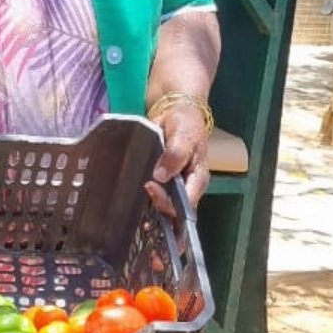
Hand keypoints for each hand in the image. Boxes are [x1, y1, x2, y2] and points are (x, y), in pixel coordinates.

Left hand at [144, 102, 210, 216]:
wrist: (176, 114)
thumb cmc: (185, 124)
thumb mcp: (183, 136)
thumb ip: (175, 155)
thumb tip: (161, 176)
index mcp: (197, 179)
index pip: (186, 202)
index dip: (169, 202)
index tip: (150, 186)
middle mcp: (187, 188)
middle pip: (176, 211)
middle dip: (160, 212)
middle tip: (144, 199)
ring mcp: (175, 188)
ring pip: (166, 210)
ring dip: (154, 217)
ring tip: (138, 217)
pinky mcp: (163, 185)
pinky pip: (156, 201)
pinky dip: (147, 208)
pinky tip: (136, 211)